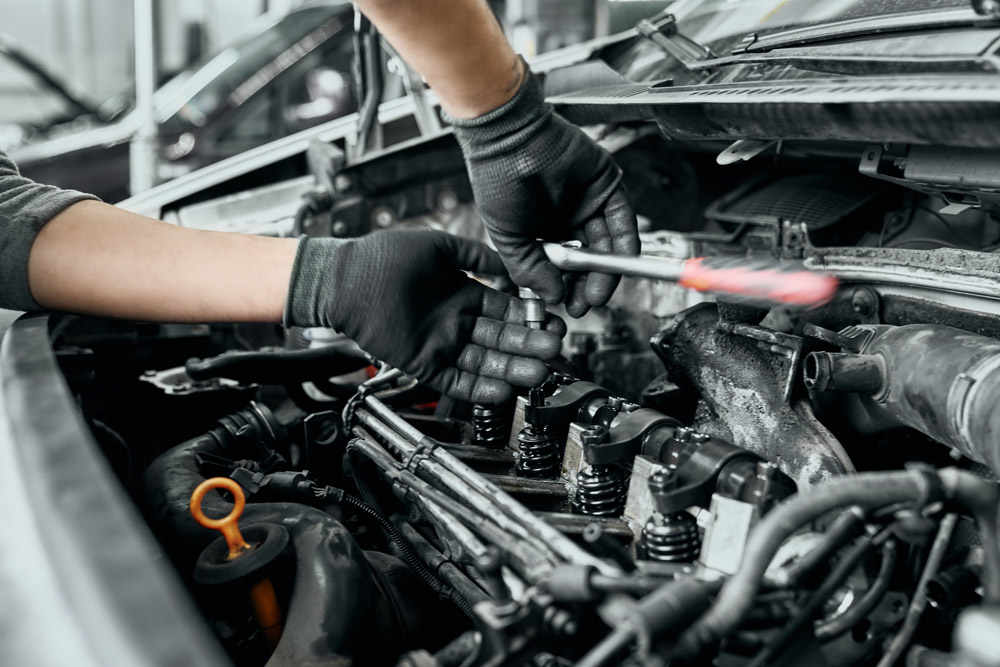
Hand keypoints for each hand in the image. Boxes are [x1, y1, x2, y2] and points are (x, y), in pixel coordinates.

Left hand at [284, 229, 564, 403]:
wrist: (344, 279)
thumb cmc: (382, 257)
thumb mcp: (438, 247)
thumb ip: (475, 256)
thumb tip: (508, 261)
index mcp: (462, 293)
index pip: (504, 310)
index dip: (529, 318)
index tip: (552, 322)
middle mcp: (454, 321)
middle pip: (500, 339)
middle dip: (528, 345)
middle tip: (554, 350)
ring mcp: (440, 344)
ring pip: (483, 362)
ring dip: (511, 369)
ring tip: (538, 372)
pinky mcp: (422, 363)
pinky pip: (454, 380)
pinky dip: (477, 388)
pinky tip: (502, 389)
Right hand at [449, 66, 639, 316]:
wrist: (508, 139)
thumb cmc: (497, 180)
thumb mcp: (508, 237)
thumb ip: (530, 270)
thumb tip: (552, 298)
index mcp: (544, 230)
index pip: (565, 267)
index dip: (569, 289)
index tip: (570, 307)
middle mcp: (569, 219)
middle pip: (590, 260)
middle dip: (589, 286)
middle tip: (586, 305)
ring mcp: (590, 204)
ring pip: (608, 246)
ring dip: (607, 273)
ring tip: (597, 293)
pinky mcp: (608, 187)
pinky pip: (623, 222)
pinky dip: (623, 246)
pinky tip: (614, 267)